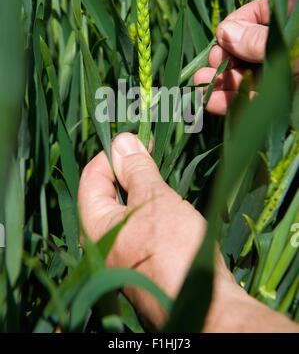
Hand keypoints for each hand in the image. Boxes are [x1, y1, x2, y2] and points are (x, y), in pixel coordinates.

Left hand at [78, 133, 298, 331]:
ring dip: (142, 188)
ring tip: (161, 172)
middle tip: (150, 151)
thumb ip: (136, 169)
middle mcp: (103, 243)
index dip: (110, 155)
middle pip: (107, 194)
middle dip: (127, 170)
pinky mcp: (144, 262)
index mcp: (95, 227)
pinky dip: (151, 209)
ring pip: (127, 211)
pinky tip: (169, 201)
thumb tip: (121, 141)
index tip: (134, 140)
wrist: (207, 304)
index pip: (90, 178)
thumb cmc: (173, 249)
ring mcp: (124, 255)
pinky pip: (140, 227)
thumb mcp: (154, 199)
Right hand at [195, 0, 297, 114]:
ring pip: (248, 76)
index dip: (233, 28)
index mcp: (291, 19)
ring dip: (222, 83)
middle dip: (222, 62)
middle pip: (246, 49)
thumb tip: (225, 32)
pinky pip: (256, 99)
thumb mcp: (294, 44)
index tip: (220, 42)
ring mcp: (285, 73)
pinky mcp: (283, 98)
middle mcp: (285, 45)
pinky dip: (234, 101)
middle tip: (204, 72)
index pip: (256, 14)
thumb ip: (259, 39)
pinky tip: (213, 103)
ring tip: (200, 89)